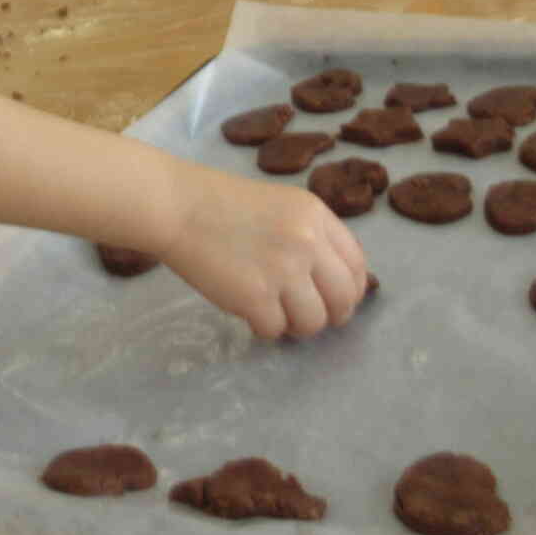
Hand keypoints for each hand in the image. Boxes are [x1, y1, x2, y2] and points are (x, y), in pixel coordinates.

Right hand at [157, 175, 369, 339]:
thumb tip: (332, 283)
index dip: (350, 290)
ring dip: (295, 325)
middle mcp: (307, 242)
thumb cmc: (221, 204)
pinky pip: (275, 330)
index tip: (335, 299)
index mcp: (316, 216)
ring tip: (272, 311)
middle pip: (344, 299)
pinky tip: (246, 309)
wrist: (178, 207)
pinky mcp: (256, 296)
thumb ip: (310, 237)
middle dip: (331, 315)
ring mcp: (283, 270)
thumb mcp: (281, 206)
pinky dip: (262, 326)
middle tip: (308, 316)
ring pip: (314, 322)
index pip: (357, 265)